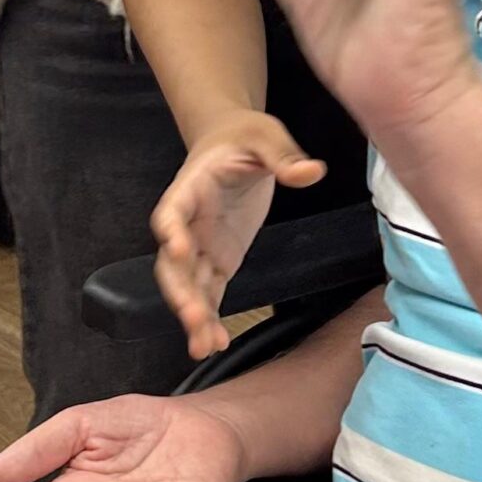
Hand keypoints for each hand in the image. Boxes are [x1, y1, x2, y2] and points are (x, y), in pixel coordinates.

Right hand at [152, 110, 324, 361]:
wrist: (233, 142)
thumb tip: (311, 172)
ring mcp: (200, 245)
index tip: (175, 247)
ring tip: (204, 346)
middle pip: (172, 261)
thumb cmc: (246, 136)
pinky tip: (216, 344)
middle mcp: (188, 222)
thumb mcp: (266, 136)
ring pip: (188, 285)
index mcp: (191, 187)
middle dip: (180, 290)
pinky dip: (210, 317)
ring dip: (192, 315)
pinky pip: (208, 293)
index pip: (172, 211)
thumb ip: (283, 156)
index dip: (170, 229)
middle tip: (192, 315)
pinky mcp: (217, 260)